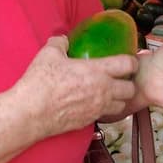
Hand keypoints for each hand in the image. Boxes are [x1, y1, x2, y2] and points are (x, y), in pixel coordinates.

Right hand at [15, 37, 137, 139]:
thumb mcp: (48, 54)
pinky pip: (104, 116)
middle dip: (128, 83)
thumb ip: (60, 43)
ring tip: (108, 94)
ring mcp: (97, 109)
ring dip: (118, 100)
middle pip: (130, 89)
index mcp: (97, 71)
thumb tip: (63, 40)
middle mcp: (103, 91)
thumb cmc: (41, 82)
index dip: (131, 62)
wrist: (31, 113)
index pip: (127, 65)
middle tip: (119, 79)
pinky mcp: (89, 122)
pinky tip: (92, 105)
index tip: (127, 61)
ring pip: (121, 106)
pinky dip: (103, 111)